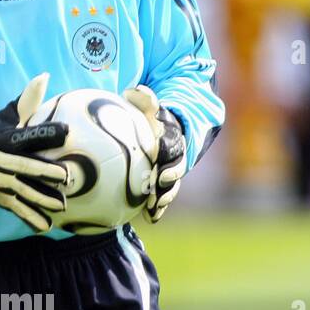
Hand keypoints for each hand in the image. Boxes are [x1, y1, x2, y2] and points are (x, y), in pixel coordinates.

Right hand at [0, 73, 68, 231]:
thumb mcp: (6, 118)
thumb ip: (27, 101)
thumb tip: (44, 77)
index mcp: (6, 140)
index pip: (28, 136)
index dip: (47, 134)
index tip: (67, 133)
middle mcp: (0, 161)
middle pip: (25, 167)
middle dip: (45, 173)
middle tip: (66, 178)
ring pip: (22, 191)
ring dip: (41, 199)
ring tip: (61, 206)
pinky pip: (15, 208)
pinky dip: (29, 217)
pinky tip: (45, 226)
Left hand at [123, 85, 185, 223]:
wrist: (163, 131)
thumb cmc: (151, 118)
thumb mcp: (148, 106)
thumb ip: (143, 100)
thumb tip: (134, 90)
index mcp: (172, 138)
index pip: (172, 147)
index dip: (167, 155)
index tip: (161, 164)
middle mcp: (174, 156)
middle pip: (175, 170)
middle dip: (169, 180)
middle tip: (158, 185)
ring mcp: (171, 172)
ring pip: (171, 187)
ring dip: (164, 197)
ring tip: (154, 207)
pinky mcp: (163, 185)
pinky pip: (163, 197)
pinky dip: (159, 208)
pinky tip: (151, 218)